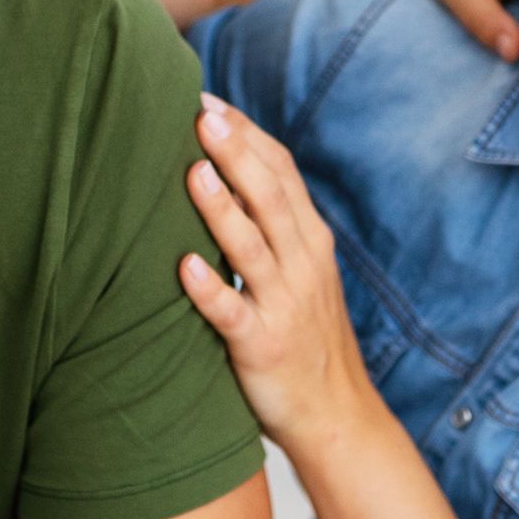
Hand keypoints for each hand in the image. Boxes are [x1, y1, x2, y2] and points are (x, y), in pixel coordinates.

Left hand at [179, 97, 377, 454]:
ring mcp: (285, 306)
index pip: (283, 173)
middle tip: (199, 114)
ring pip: (252, 249)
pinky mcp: (263, 348)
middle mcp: (302, 266)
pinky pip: (234, 315)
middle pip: (270, 197)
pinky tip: (182, 268)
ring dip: (221, 209)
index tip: (210, 101)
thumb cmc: (306, 338)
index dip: (248, 135)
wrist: (337, 417)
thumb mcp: (301, 273)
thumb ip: (272, 228)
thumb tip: (225, 173)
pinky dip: (209, 290)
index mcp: (310, 242)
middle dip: (236, 153)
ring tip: (192, 171)